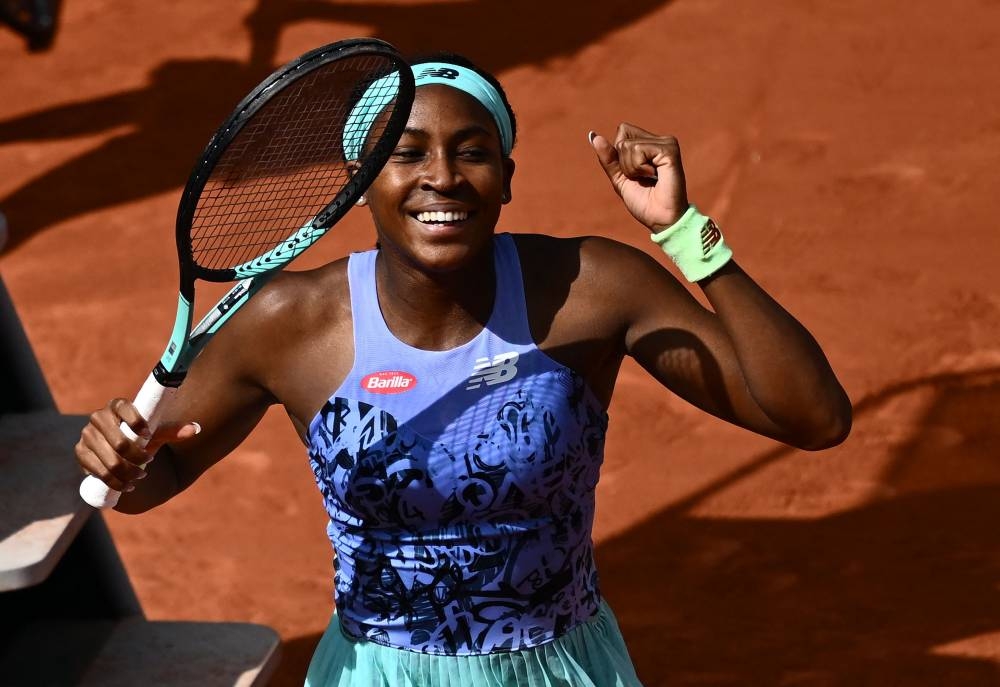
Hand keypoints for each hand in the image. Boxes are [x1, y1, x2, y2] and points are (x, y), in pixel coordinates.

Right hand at [75, 398, 200, 493]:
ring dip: (129, 472)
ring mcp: (86, 436)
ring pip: (110, 460)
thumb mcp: (157, 432)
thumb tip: (196, 429)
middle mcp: (98, 417)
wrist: (121, 450)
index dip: (137, 422)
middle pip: (119, 442)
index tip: (149, 435)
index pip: (124, 407)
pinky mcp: (80, 454)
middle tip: (150, 462)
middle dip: (137, 457)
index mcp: (117, 405)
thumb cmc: (142, 436)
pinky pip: (98, 472)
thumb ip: (173, 430)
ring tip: (141, 476)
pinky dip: (115, 482)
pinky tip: (127, 485)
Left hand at [589, 123, 688, 230]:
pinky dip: (638, 168)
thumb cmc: (644, 202)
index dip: (620, 155)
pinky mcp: (669, 150)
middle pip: (623, 138)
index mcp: (651, 144)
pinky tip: (655, 177)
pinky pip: (638, 150)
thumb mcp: (619, 178)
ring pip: (628, 145)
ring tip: (650, 179)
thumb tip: (593, 136)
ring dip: (632, 168)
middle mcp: (661, 140)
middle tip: (643, 178)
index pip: (622, 131)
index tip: (635, 173)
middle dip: (625, 163)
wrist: (660, 220)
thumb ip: (608, 158)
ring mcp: (667, 144)